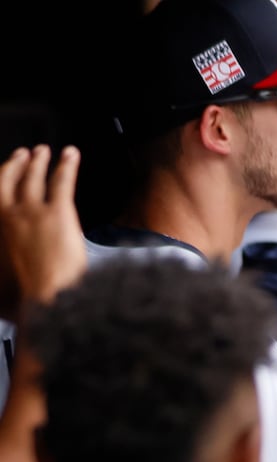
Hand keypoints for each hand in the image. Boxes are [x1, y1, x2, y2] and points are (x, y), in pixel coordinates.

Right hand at [0, 145, 86, 308]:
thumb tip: (7, 274)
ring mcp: (32, 212)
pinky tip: (72, 155)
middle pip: (9, 182)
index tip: (4, 173)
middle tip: (24, 153)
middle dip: (16, 165)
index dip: (1, 182)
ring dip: (38, 162)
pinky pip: (61, 182)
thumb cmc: (28, 295)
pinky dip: (66, 165)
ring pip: (33, 178)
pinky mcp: (57, 212)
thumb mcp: (7, 279)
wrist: (45, 297)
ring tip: (42, 151)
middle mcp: (8, 215)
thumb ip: (8, 263)